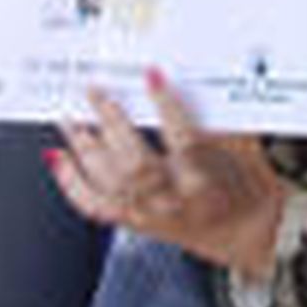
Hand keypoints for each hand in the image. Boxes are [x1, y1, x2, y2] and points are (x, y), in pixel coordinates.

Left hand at [48, 74, 284, 281]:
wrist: (247, 232)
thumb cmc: (246, 187)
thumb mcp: (245, 149)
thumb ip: (218, 118)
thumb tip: (190, 79)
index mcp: (207, 183)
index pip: (186, 142)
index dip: (167, 107)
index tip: (152, 74)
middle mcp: (174, 202)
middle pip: (135, 166)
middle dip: (111, 124)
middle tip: (95, 91)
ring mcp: (150, 214)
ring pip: (108, 184)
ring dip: (83, 147)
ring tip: (70, 117)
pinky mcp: (134, 222)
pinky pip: (94, 206)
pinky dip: (71, 182)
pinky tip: (59, 157)